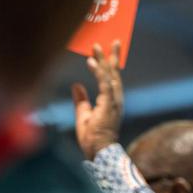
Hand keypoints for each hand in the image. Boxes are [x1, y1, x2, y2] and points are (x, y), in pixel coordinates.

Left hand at [72, 40, 123, 160]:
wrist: (97, 151)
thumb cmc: (92, 137)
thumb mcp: (83, 114)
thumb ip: (81, 99)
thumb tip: (77, 85)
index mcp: (111, 100)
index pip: (110, 78)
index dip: (106, 64)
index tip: (101, 52)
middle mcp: (115, 98)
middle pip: (114, 73)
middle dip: (111, 56)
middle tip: (111, 41)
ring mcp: (113, 101)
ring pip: (110, 75)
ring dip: (104, 60)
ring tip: (97, 47)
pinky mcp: (108, 104)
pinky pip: (104, 84)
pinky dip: (99, 72)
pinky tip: (92, 62)